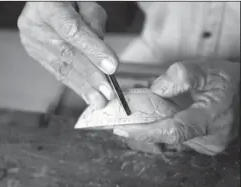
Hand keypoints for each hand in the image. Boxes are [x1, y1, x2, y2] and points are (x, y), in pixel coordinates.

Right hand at [17, 2, 118, 108]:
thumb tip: (102, 58)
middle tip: (107, 93)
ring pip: (61, 67)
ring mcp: (32, 40)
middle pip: (67, 54)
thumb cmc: (69, 0)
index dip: (93, 51)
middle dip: (90, 76)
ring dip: (83, 87)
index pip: (73, 31)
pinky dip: (74, 84)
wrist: (45, 2)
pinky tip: (86, 95)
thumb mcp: (85, 3)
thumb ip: (94, 24)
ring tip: (98, 101)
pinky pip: (56, 71)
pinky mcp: (35, 52)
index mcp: (47, 5)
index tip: (111, 68)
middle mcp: (34, 24)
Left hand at [113, 59, 239, 155]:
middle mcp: (209, 138)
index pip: (173, 131)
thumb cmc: (227, 82)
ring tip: (142, 108)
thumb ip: (182, 76)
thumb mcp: (208, 70)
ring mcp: (205, 144)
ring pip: (169, 135)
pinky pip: (175, 134)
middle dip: (143, 124)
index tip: (122, 129)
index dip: (145, 132)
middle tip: (123, 114)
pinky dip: (162, 123)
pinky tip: (159, 112)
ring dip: (153, 122)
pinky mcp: (201, 143)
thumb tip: (157, 89)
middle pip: (166, 134)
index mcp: (211, 120)